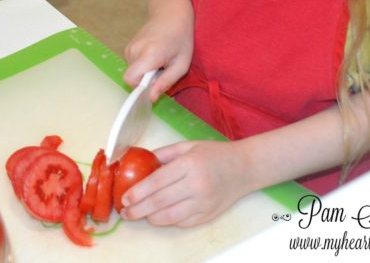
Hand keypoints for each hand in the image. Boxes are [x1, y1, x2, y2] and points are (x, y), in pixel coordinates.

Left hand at [120, 140, 250, 226]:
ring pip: (169, 217)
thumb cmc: (215, 154)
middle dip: (138, 209)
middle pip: (160, 202)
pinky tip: (159, 216)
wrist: (244, 168)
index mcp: (189, 164)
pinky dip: (167, 221)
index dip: (138, 192)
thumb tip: (141, 161)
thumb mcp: (188, 145)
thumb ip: (164, 153)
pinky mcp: (208, 216)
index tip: (125, 198)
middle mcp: (196, 185)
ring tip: (139, 214)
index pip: (157, 182)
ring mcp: (203, 203)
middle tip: (125, 212)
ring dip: (150, 218)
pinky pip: (182, 223)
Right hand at [124, 12, 193, 99]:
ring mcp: (129, 47)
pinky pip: (133, 64)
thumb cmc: (181, 38)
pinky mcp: (128, 46)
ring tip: (161, 60)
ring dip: (146, 72)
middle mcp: (134, 50)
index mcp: (149, 54)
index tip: (155, 83)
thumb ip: (166, 82)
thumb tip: (151, 98)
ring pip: (133, 71)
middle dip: (147, 80)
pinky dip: (143, 65)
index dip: (140, 87)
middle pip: (133, 77)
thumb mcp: (181, 64)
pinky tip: (155, 55)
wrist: (171, 13)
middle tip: (164, 69)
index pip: (130, 79)